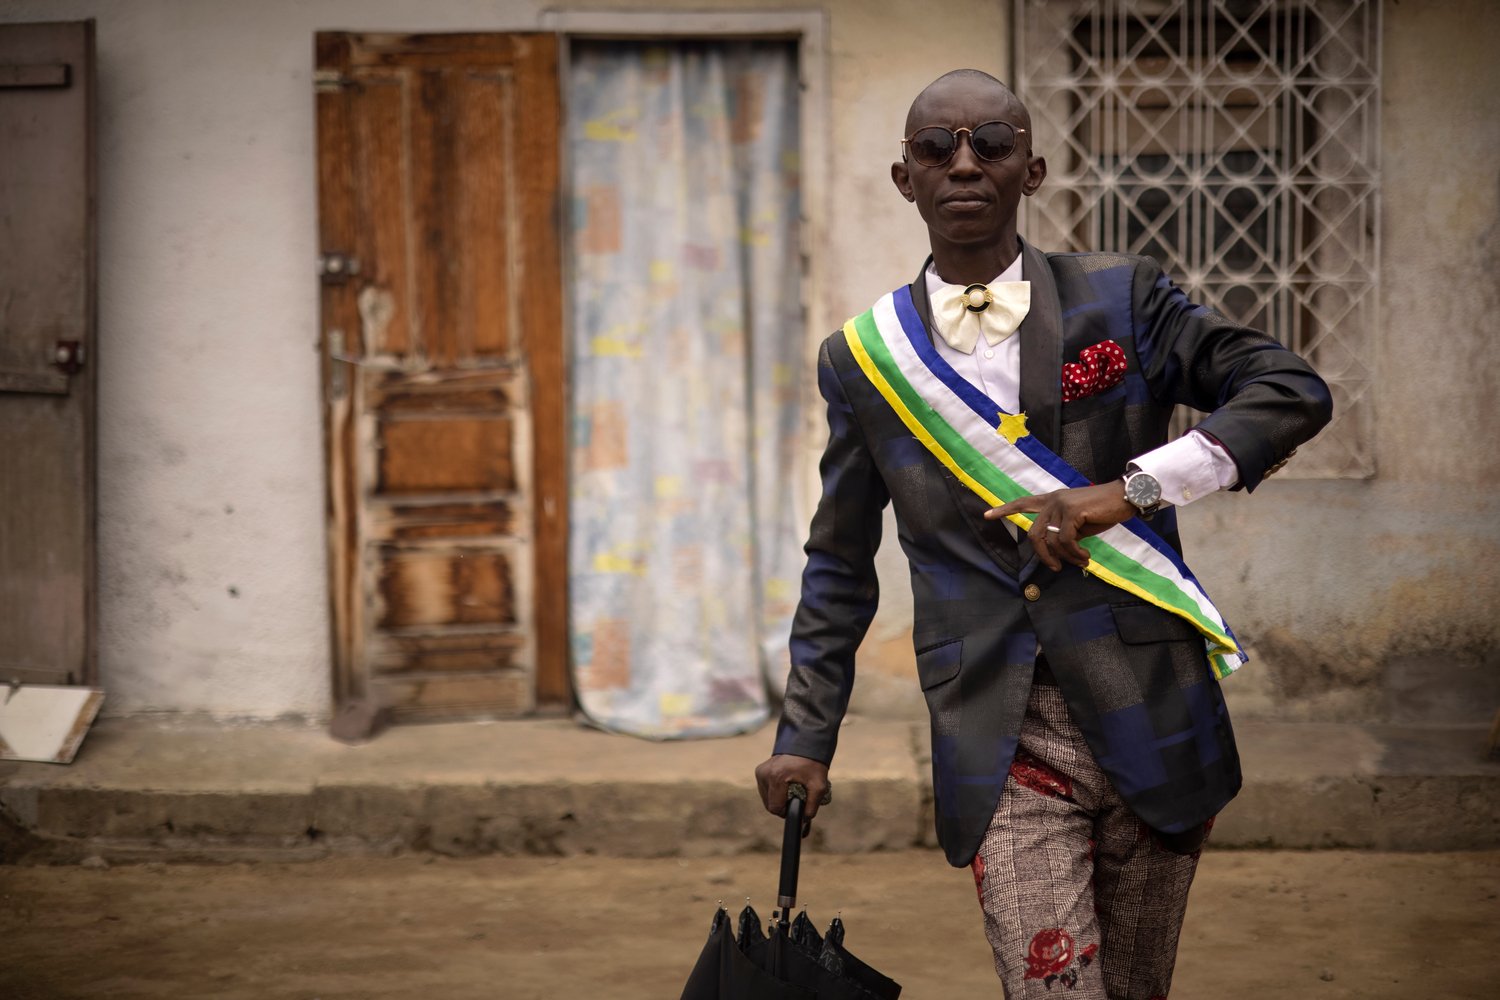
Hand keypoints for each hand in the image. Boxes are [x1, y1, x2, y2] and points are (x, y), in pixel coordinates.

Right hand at [754, 754, 830, 835]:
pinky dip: (774, 791)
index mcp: (776, 777)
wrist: (805, 742)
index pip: (775, 808)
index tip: (797, 805)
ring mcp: (760, 772)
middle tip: (796, 797)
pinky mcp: (759, 771)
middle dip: (783, 805)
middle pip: (770, 805)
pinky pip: (765, 790)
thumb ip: (812, 806)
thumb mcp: (819, 786)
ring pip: (766, 798)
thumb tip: (804, 820)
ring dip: (778, 798)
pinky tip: (784, 785)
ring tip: (791, 789)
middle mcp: (765, 774)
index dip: (786, 811)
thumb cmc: (813, 764)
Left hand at [983, 481, 1135, 571]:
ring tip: (1080, 561)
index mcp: (1052, 500)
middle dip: (1044, 556)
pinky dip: (1074, 554)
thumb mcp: (1080, 523)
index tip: (986, 515)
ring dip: (1065, 557)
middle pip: (1035, 534)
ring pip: (1051, 541)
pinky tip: (1085, 556)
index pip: (1023, 503)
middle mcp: (1053, 500)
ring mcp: (1061, 504)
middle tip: (1056, 568)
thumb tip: (1057, 551)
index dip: (1004, 510)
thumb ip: (1065, 532)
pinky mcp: (1072, 511)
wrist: (1125, 497)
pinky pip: (1065, 541)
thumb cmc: (1105, 510)